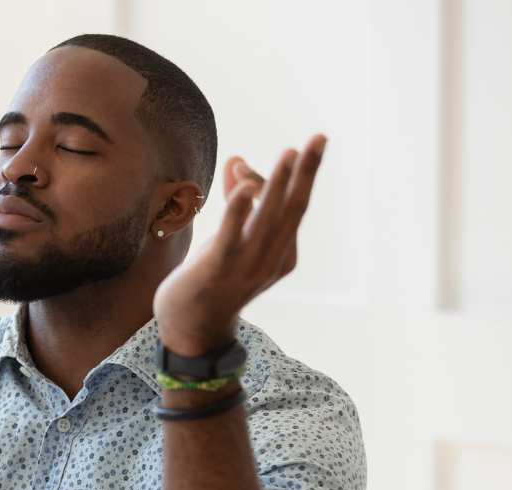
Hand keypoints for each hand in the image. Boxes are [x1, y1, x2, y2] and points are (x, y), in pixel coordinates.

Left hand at [153, 134, 326, 356]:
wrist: (191, 329)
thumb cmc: (212, 280)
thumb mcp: (229, 238)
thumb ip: (236, 202)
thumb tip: (237, 159)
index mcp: (282, 254)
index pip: (288, 209)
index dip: (278, 180)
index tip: (248, 165)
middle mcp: (271, 260)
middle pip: (293, 210)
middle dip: (307, 173)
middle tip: (320, 138)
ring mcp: (246, 267)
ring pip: (268, 220)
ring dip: (279, 184)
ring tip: (289, 153)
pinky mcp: (217, 269)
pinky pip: (232, 237)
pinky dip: (240, 211)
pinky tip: (244, 188)